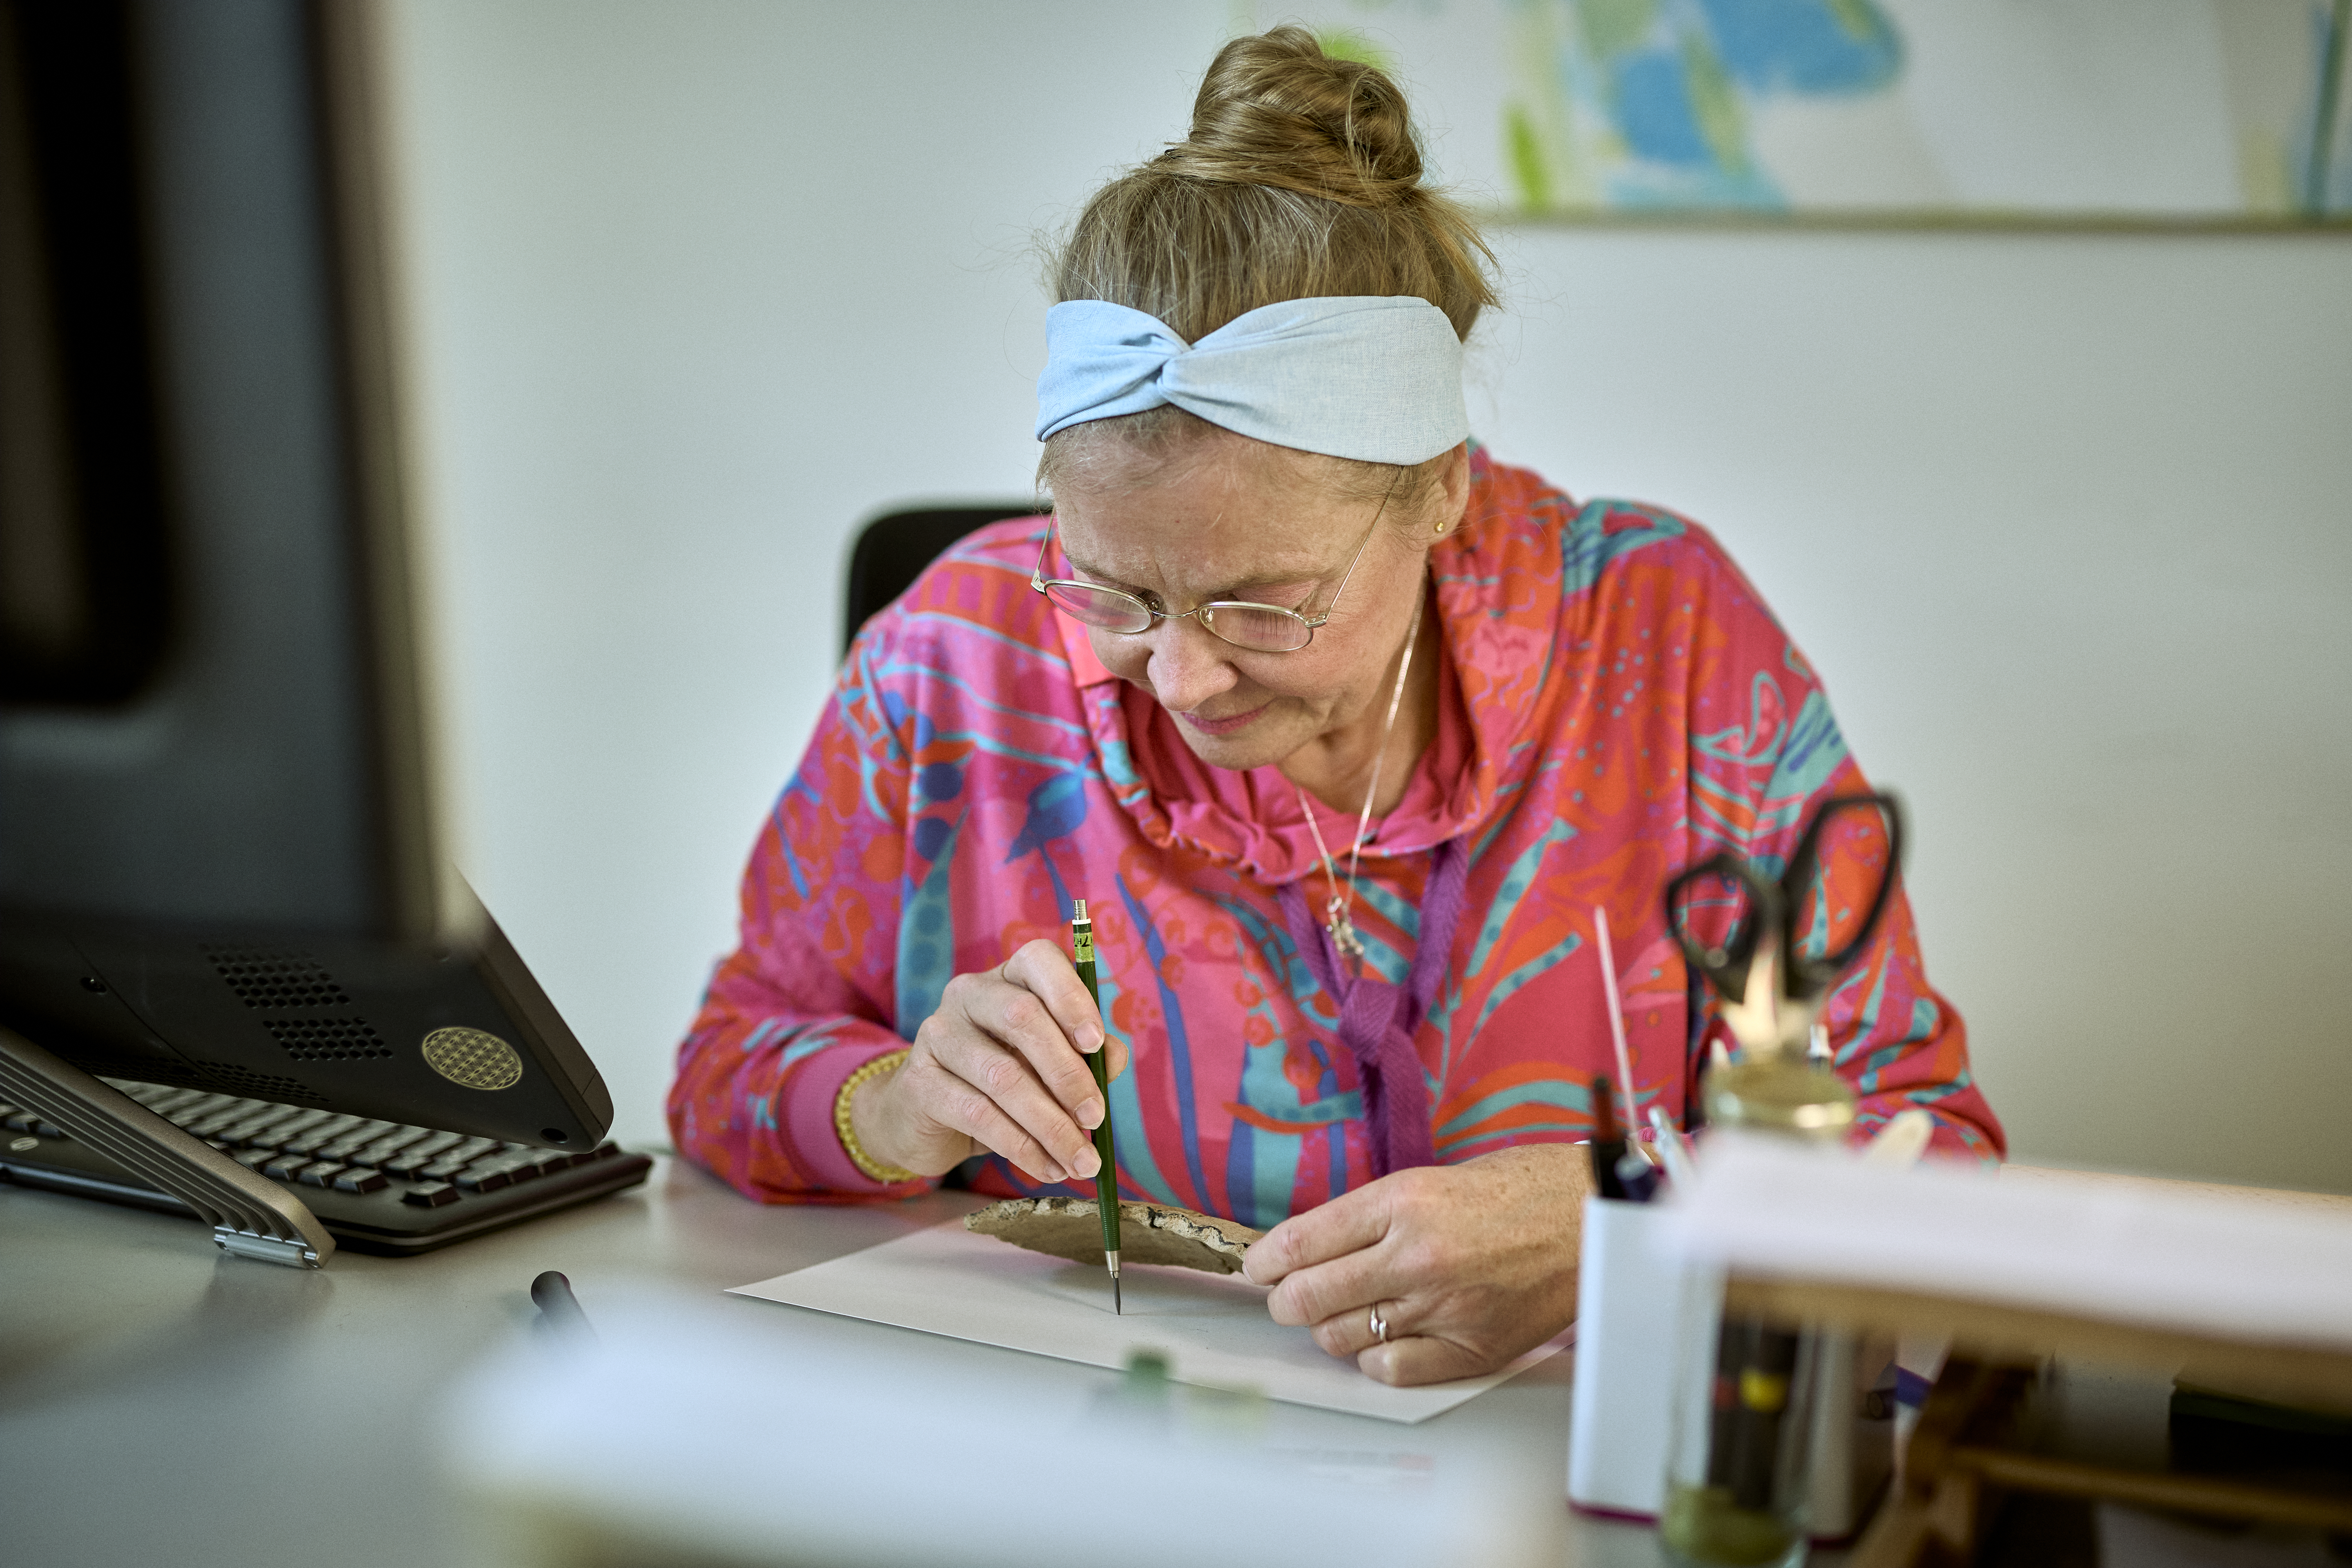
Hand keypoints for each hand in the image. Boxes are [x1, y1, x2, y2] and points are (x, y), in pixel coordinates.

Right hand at [848, 939, 1127, 1183]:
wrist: (926, 1117)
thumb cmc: (1000, 1081)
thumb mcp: (1046, 1064)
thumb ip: (1085, 1055)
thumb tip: (1114, 1058)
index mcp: (1007, 977)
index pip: (1039, 960)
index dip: (1071, 998)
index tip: (1096, 1044)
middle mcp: (967, 994)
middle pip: (1022, 1017)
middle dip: (1068, 1073)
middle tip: (1096, 1118)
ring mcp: (938, 1035)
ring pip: (1002, 1077)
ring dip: (1051, 1125)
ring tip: (1081, 1161)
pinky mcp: (919, 1082)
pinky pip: (978, 1115)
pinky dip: (1022, 1148)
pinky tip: (1047, 1168)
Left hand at [1242, 1144, 1588, 1385]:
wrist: (1592, 1215)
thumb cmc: (1518, 1190)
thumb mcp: (1431, 1181)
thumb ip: (1370, 1217)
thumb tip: (1306, 1250)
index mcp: (1403, 1201)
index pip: (1301, 1242)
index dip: (1265, 1261)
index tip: (1257, 1268)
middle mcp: (1417, 1255)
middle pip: (1309, 1296)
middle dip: (1285, 1300)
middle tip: (1288, 1297)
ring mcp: (1444, 1306)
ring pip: (1342, 1337)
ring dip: (1332, 1327)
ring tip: (1346, 1311)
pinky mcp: (1472, 1347)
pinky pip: (1391, 1368)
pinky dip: (1377, 1358)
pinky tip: (1387, 1338)